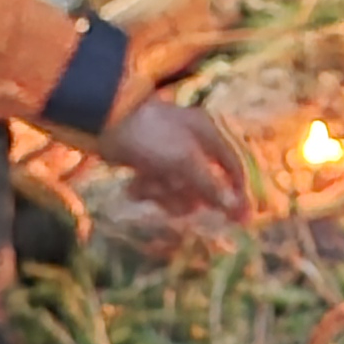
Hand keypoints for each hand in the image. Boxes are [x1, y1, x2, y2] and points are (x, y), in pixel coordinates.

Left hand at [99, 97, 246, 218]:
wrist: (105, 124)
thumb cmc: (152, 138)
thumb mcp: (185, 162)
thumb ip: (211, 187)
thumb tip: (238, 209)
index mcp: (207, 134)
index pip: (232, 166)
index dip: (236, 192)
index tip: (238, 219)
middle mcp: (192, 144)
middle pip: (202, 184)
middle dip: (185, 193)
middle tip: (171, 191)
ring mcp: (169, 155)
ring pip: (178, 190)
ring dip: (163, 194)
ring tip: (147, 184)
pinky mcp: (148, 165)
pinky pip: (158, 188)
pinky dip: (147, 190)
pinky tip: (135, 185)